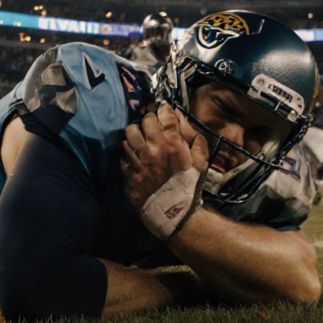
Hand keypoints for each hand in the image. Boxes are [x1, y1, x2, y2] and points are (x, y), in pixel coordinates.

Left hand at [120, 104, 208, 238]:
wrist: (175, 213)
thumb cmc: (190, 185)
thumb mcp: (200, 160)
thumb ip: (193, 136)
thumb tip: (180, 118)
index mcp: (173, 144)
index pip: (162, 113)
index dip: (163, 110)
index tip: (163, 113)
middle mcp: (153, 149)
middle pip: (143, 120)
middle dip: (148, 121)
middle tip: (152, 127)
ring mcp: (138, 161)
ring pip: (129, 135)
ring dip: (135, 135)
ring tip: (141, 140)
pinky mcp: (128, 173)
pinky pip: (122, 154)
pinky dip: (128, 153)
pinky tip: (135, 157)